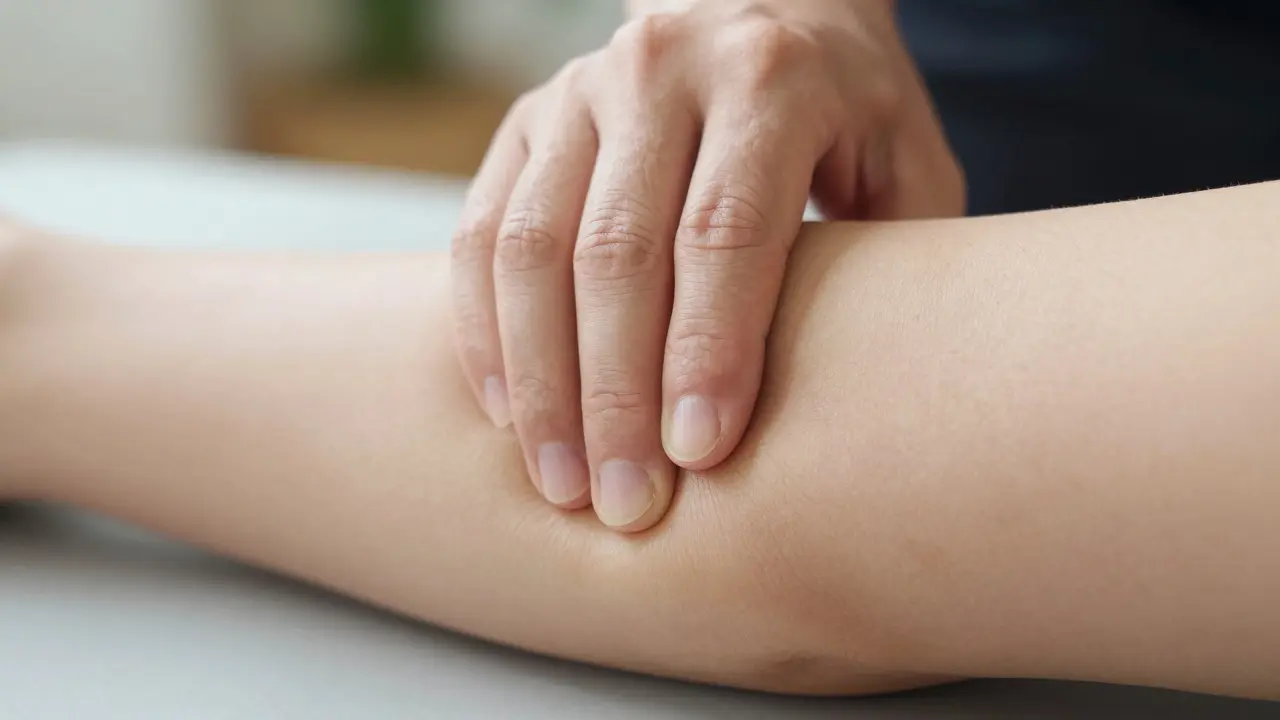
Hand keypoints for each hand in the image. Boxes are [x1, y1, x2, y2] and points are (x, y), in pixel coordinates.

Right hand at [451, 0, 963, 531]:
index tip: (698, 457)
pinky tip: (508, 415)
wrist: (763, 4)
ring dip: (539, 381)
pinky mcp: (524, 120)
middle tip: (625, 504)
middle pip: (616, 252)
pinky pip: (480, 232)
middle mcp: (661, 70)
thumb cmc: (848, 110)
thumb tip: (861, 400)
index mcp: (770, 77)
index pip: (724, 231)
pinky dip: (486, 331)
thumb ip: (893, 261)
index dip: (707, 351)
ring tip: (562, 484)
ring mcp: (577, 91)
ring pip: (532, 248)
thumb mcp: (905, 161)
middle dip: (616, 394)